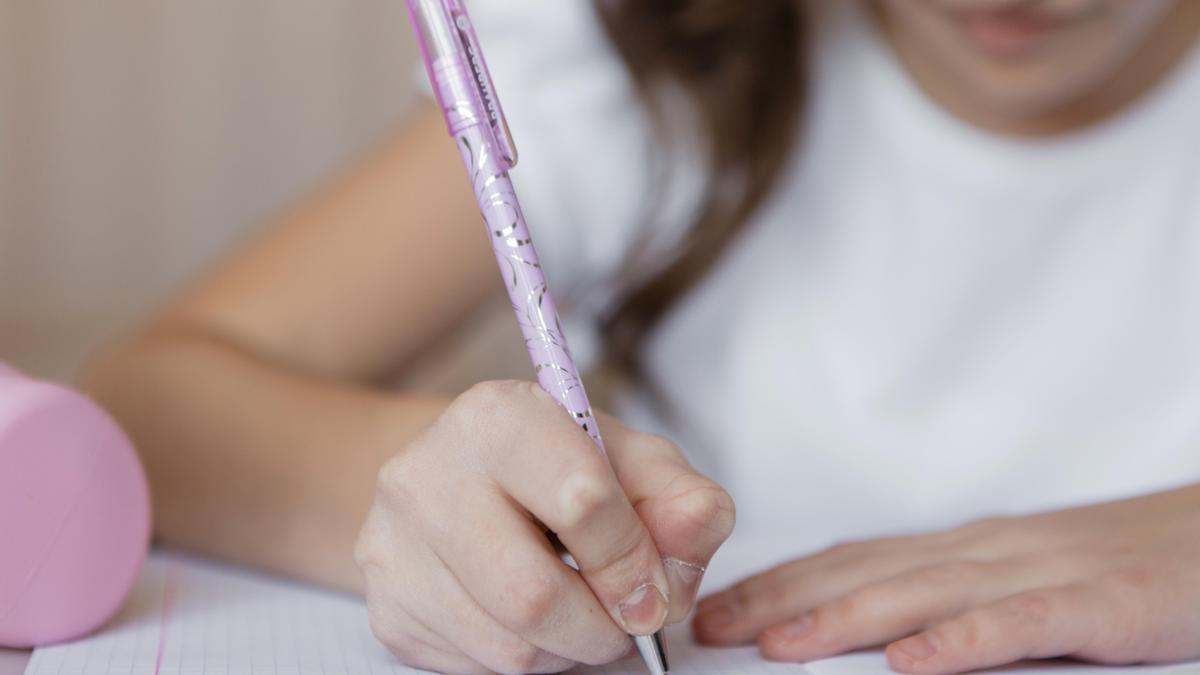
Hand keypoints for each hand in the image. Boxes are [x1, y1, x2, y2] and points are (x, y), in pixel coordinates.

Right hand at [355, 381, 734, 673]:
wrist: (463, 479)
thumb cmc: (557, 468)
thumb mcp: (630, 461)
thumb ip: (680, 495)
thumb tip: (697, 530)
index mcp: (496, 417)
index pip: (581, 500)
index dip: (636, 561)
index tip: (655, 587)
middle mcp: (425, 473)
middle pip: (534, 596)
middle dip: (603, 628)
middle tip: (626, 621)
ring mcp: (392, 544)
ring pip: (506, 648)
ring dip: (569, 652)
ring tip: (582, 615)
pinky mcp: (386, 606)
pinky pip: (474, 670)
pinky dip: (528, 661)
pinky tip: (535, 622)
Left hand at [694, 486, 1199, 673]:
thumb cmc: (1114, 566)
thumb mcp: (1018, 576)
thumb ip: (951, 596)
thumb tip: (878, 633)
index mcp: (964, 549)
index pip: (854, 561)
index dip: (782, 582)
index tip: (719, 608)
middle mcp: (986, 552)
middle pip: (869, 572)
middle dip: (785, 599)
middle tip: (714, 625)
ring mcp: (1040, 573)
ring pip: (927, 592)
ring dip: (846, 617)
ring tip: (781, 642)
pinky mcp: (1099, 603)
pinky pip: (1023, 622)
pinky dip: (964, 640)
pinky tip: (913, 663)